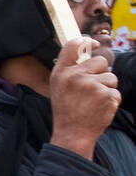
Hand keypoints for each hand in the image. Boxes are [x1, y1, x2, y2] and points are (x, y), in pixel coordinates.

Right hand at [50, 37, 119, 157]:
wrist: (72, 134)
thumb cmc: (67, 110)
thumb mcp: (59, 87)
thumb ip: (71, 69)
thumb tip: (89, 50)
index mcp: (61, 73)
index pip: (73, 45)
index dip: (86, 41)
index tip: (93, 43)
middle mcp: (75, 76)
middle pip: (101, 61)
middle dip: (101, 73)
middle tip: (90, 90)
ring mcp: (91, 86)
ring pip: (111, 77)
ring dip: (107, 88)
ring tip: (93, 101)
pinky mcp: (105, 95)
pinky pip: (116, 91)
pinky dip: (111, 100)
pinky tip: (99, 108)